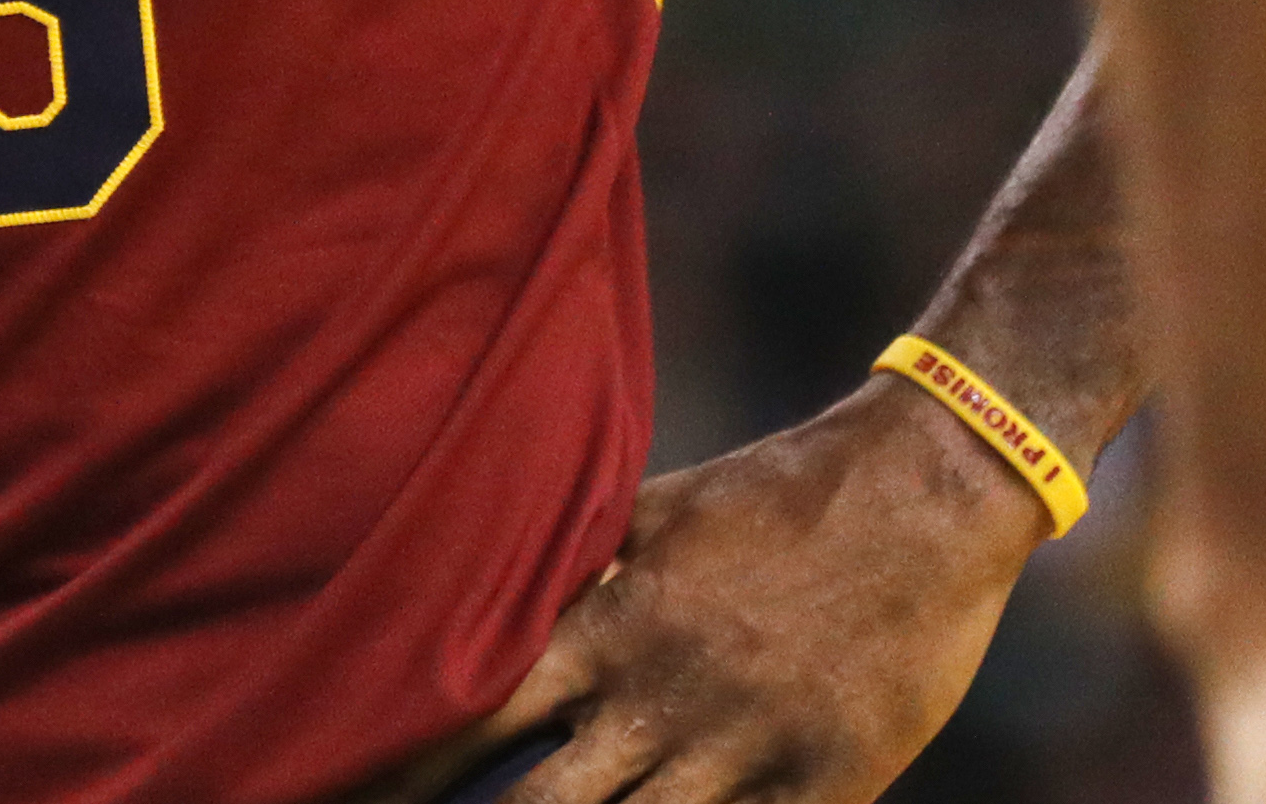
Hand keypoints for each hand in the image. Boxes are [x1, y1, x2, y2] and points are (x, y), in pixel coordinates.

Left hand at [370, 376, 1052, 803]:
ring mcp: (743, 754)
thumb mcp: (652, 517)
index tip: (336, 789)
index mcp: (607, 622)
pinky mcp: (824, 790)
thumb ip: (573, 570)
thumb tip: (474, 593)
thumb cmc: (776, 494)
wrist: (929, 492)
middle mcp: (661, 698)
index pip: (469, 712)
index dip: (400, 765)